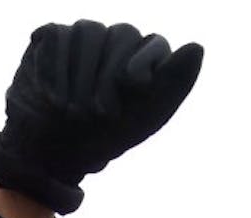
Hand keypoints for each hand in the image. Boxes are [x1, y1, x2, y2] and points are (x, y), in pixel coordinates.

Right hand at [0, 19, 202, 213]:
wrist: (55, 153)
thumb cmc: (105, 137)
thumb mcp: (145, 118)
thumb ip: (175, 83)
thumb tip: (197, 46)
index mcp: (145, 59)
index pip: (153, 44)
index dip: (143, 63)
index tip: (133, 87)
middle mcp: (116, 42)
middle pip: (121, 34)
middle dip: (108, 77)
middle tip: (98, 115)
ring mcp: (84, 38)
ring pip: (88, 31)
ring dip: (79, 76)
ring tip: (71, 111)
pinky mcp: (53, 39)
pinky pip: (57, 36)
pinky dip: (55, 70)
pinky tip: (52, 98)